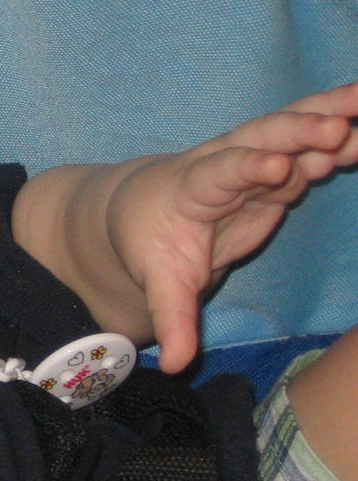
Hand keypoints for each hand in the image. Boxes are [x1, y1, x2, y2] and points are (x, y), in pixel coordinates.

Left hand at [109, 82, 357, 371]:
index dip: (246, 168)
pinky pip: (314, 144)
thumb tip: (172, 365)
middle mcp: (224, 162)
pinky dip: (344, 130)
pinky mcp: (282, 167)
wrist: (142, 207)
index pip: (219, 174)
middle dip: (297, 131)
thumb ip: (172, 318)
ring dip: (330, 115)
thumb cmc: (152, 245)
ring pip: (292, 130)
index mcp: (191, 189)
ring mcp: (257, 160)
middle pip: (260, 139)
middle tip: (335, 128)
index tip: (275, 166)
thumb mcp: (159, 283)